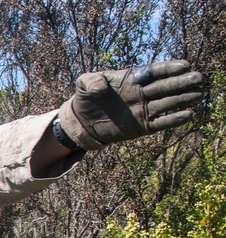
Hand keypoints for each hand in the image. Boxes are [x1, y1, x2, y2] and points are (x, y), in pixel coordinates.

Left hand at [58, 60, 203, 149]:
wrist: (82, 123)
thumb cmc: (85, 99)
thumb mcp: (83, 85)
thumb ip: (90, 81)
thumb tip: (100, 86)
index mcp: (131, 80)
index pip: (153, 72)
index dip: (169, 69)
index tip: (185, 65)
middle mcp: (141, 94)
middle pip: (165, 87)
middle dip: (182, 82)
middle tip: (199, 78)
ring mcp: (143, 110)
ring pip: (167, 103)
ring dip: (183, 99)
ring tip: (199, 94)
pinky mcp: (141, 127)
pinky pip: (160, 122)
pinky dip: (173, 119)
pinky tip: (188, 115)